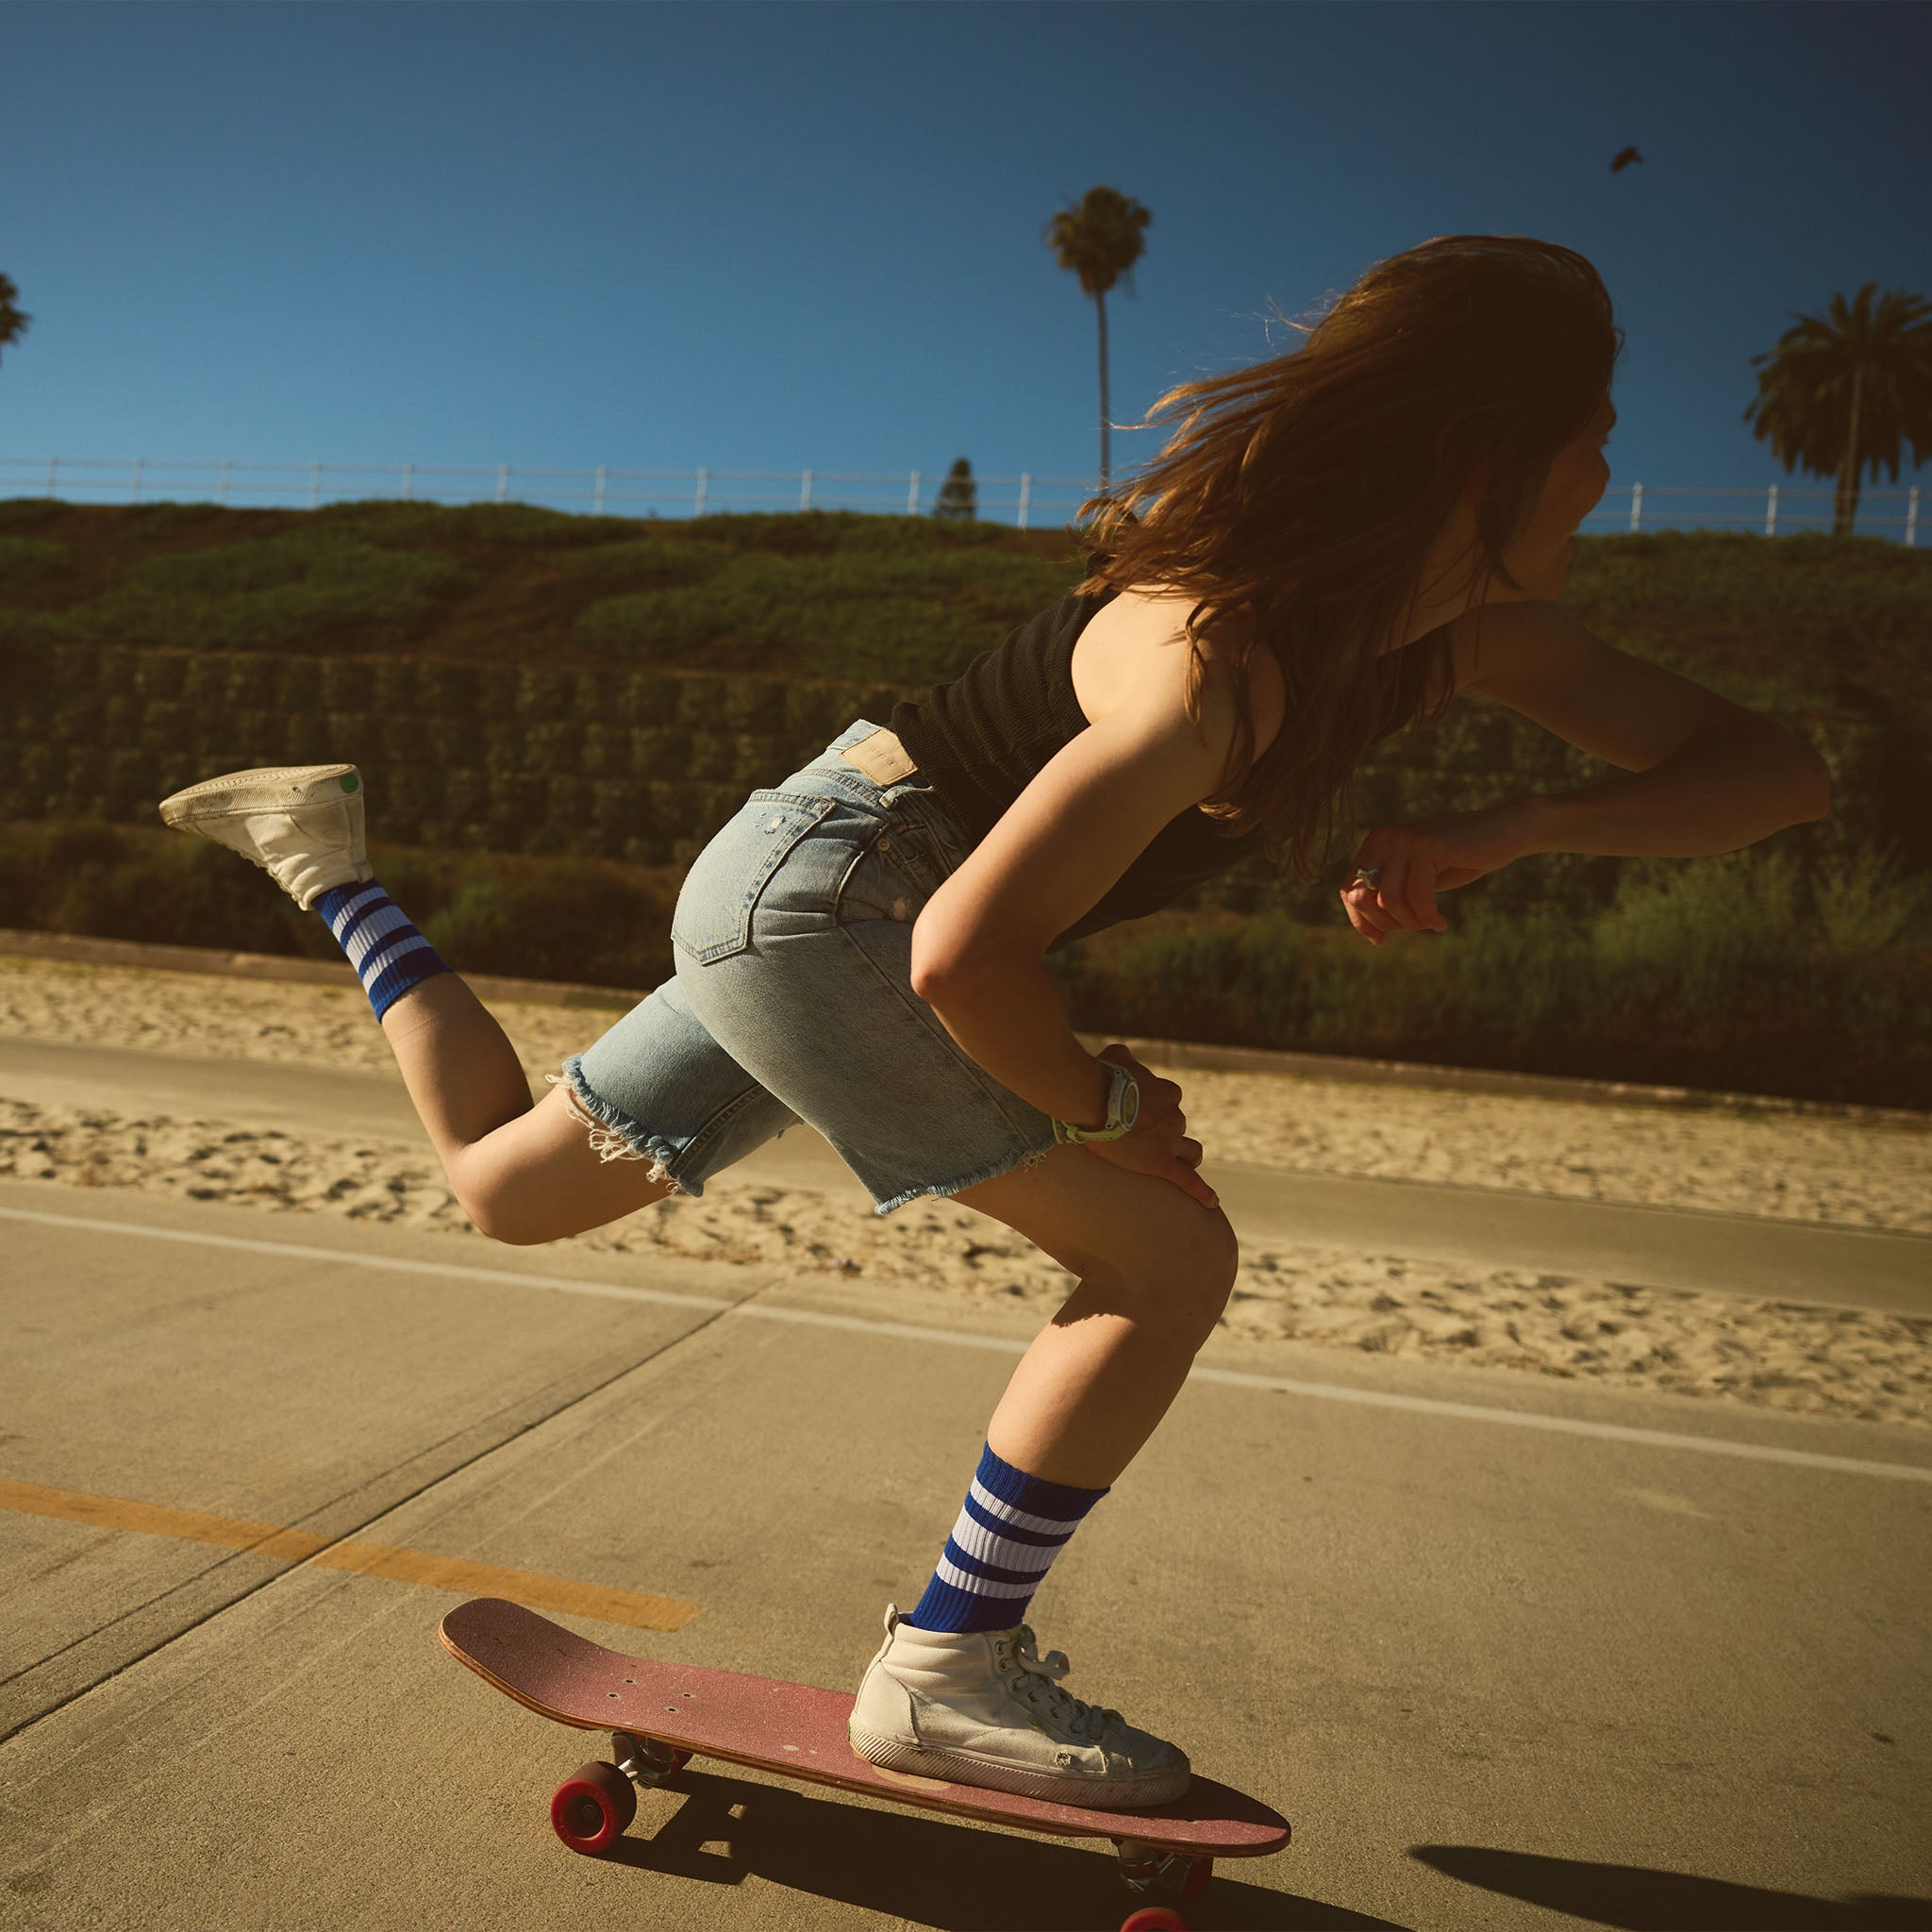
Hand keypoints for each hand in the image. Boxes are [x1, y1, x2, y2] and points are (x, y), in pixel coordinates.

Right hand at [1080, 1045, 1220, 1211]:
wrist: (1092, 1098)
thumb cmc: (1101, 1075)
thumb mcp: (1116, 1055)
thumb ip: (1125, 1058)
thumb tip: (1121, 1058)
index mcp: (1167, 1093)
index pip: (1171, 1100)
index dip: (1158, 1107)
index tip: (1142, 1111)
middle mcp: (1174, 1116)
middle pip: (1179, 1127)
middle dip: (1167, 1133)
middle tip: (1142, 1139)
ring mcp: (1170, 1141)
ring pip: (1192, 1152)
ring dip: (1187, 1157)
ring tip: (1177, 1165)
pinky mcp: (1160, 1163)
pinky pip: (1188, 1181)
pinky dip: (1202, 1192)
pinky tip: (1211, 1202)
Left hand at [1341, 798, 1536, 945]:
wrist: (1504, 831)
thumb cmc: (1460, 860)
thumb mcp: (1417, 880)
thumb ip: (1390, 897)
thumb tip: (1370, 931)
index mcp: (1375, 843)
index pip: (1348, 890)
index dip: (1361, 921)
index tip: (1381, 940)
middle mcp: (1384, 837)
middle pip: (1362, 897)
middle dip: (1386, 923)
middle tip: (1415, 927)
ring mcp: (1404, 839)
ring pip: (1388, 900)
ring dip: (1410, 922)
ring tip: (1430, 923)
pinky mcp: (1426, 846)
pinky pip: (1416, 896)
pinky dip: (1428, 917)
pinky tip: (1441, 923)